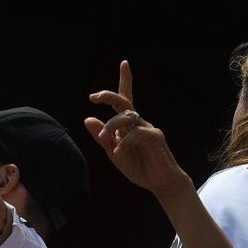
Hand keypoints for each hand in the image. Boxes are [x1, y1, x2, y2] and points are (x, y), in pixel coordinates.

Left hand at [85, 62, 190, 196]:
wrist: (160, 184)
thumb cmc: (139, 168)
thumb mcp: (114, 153)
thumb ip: (102, 138)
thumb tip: (87, 118)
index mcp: (129, 125)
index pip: (125, 99)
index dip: (126, 80)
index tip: (125, 63)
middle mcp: (139, 123)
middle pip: (124, 102)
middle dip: (109, 95)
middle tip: (94, 97)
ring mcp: (148, 128)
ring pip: (127, 117)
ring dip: (112, 125)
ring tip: (104, 139)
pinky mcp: (156, 137)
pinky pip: (137, 133)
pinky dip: (125, 142)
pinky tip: (119, 152)